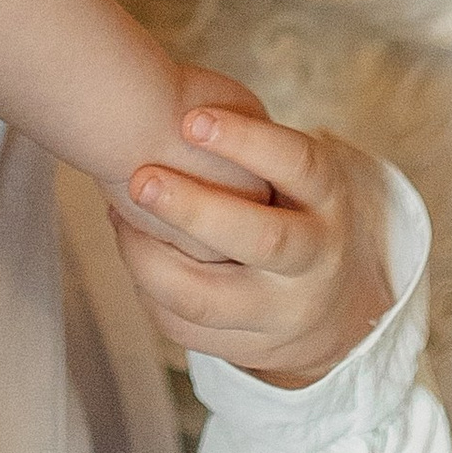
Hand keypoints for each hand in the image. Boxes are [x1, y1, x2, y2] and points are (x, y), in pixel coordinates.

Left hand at [112, 84, 395, 386]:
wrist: (334, 307)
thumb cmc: (289, 206)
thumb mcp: (291, 173)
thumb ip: (249, 145)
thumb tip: (174, 105)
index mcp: (328, 197)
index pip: (299, 164)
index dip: (247, 140)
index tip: (191, 118)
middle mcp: (314, 259)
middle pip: (263, 240)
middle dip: (196, 209)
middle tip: (140, 179)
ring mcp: (282, 312)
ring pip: (209, 299)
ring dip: (150, 259)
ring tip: (117, 215)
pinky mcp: (247, 348)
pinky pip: (184, 326)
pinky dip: (147, 287)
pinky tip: (131, 248)